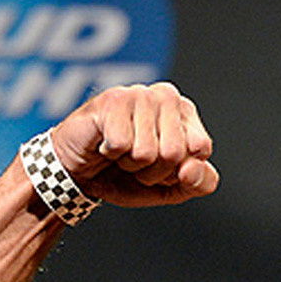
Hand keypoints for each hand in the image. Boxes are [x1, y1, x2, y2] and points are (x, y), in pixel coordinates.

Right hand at [49, 82, 218, 206]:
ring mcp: (139, 94)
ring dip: (131, 164)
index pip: (200, 148)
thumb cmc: (128, 176)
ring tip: (120, 152)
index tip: (161, 164)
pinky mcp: (112, 100)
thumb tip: (191, 168)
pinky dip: (111, 153)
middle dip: (154, 171)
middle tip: (136, 161)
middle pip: (175, 152)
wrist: (80, 174)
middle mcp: (166, 96)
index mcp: (186, 113)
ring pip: (148, 151)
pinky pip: (122, 145)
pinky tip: (104, 144)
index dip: (179, 170)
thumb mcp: (174, 188)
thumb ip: (200, 183)